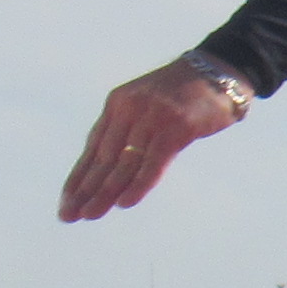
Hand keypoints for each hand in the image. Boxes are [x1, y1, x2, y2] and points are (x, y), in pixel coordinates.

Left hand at [59, 60, 250, 223]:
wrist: (220, 71)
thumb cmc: (186, 95)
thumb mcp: (148, 106)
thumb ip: (130, 131)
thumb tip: (113, 169)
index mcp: (118, 103)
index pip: (93, 147)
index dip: (79, 177)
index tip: (67, 202)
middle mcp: (130, 108)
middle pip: (103, 157)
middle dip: (85, 190)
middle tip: (69, 216)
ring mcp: (153, 116)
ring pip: (124, 162)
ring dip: (105, 192)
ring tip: (90, 214)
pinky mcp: (177, 125)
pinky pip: (153, 161)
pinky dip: (139, 184)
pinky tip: (125, 203)